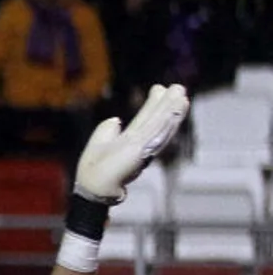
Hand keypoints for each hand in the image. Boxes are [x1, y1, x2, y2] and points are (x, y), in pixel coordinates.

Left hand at [74, 83, 187, 202]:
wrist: (93, 187)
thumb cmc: (94, 170)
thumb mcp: (98, 142)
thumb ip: (106, 130)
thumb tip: (116, 120)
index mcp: (131, 141)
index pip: (146, 119)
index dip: (154, 105)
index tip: (160, 88)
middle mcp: (140, 143)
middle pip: (157, 120)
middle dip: (168, 104)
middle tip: (178, 87)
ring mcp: (143, 147)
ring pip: (161, 125)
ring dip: (172, 110)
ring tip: (182, 95)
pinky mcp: (142, 150)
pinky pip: (158, 132)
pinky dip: (169, 121)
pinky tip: (177, 110)